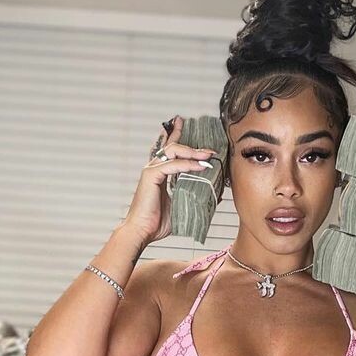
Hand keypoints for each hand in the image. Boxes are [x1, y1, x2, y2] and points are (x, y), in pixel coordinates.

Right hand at [121, 116, 217, 246]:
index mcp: (159, 173)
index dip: (176, 135)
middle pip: (173, 146)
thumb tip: (214, 194)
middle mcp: (154, 168)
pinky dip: (188, 165)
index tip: (184, 124)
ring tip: (208, 156)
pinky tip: (201, 167)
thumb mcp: (181, 206)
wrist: (142, 232)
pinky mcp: (151, 175)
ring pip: (174, 151)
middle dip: (192, 144)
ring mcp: (151, 170)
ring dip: (193, 152)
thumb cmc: (156, 223)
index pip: (169, 150)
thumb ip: (193, 197)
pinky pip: (174, 165)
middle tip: (210, 149)